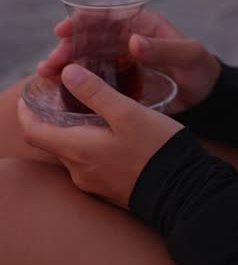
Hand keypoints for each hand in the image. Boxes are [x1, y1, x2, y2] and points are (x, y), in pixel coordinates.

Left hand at [18, 64, 183, 208]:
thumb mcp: (127, 113)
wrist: (184, 191)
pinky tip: (108, 135)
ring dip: (73, 133)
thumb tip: (67, 73)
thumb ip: (96, 93)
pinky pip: (89, 164)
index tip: (27, 97)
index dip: (25, 113)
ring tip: (88, 112)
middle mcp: (79, 171)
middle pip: (53, 142)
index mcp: (77, 150)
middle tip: (63, 97)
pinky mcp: (109, 189)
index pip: (33, 133)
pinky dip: (89, 146)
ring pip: (72, 153)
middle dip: (52, 120)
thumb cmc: (156, 149)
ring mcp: (94, 183)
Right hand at [37, 9, 220, 114]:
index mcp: (141, 24)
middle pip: (88, 37)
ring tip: (45, 74)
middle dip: (66, 46)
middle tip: (50, 63)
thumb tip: (133, 42)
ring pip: (85, 58)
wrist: (207, 97)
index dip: (82, 19)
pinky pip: (92, 79)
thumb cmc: (201, 69)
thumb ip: (165, 48)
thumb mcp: (189, 55)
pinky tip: (56, 91)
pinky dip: (74, 82)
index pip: (106, 14)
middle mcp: (125, 40)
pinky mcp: (118, 83)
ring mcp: (119, 62)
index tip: (63, 30)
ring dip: (64, 64)